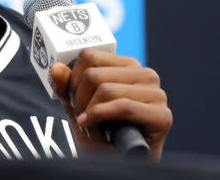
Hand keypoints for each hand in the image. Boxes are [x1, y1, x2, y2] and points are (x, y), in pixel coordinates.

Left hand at [50, 49, 171, 158]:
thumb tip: (57, 68)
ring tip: (92, 126)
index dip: (73, 79)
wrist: (121, 163)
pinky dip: (102, 118)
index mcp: (127, 65)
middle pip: (94, 75)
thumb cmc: (103, 134)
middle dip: (79, 100)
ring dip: (90, 113)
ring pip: (106, 90)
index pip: (89, 56)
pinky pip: (123, 107)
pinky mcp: (162, 116)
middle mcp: (145, 74)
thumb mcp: (78, 107)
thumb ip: (66, 87)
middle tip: (82, 116)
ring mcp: (157, 94)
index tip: (73, 99)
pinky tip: (95, 130)